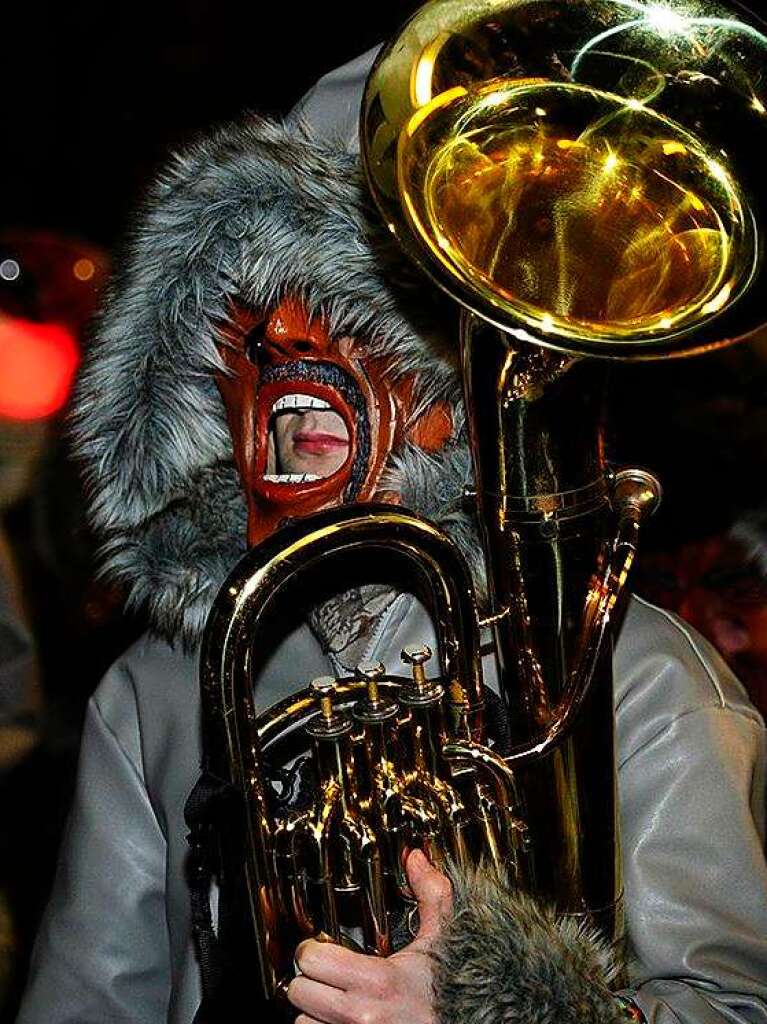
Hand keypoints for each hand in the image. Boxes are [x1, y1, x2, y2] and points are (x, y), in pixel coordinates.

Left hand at [287, 848, 451, 1023]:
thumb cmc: (453, 993)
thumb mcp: (441, 942)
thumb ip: (431, 896)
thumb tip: (416, 859)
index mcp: (378, 981)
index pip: (312, 960)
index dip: (312, 950)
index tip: (321, 948)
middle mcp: (360, 1016)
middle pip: (299, 992)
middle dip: (309, 980)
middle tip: (324, 975)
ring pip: (303, 1022)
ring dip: (314, 1012)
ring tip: (334, 1001)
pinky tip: (341, 1020)